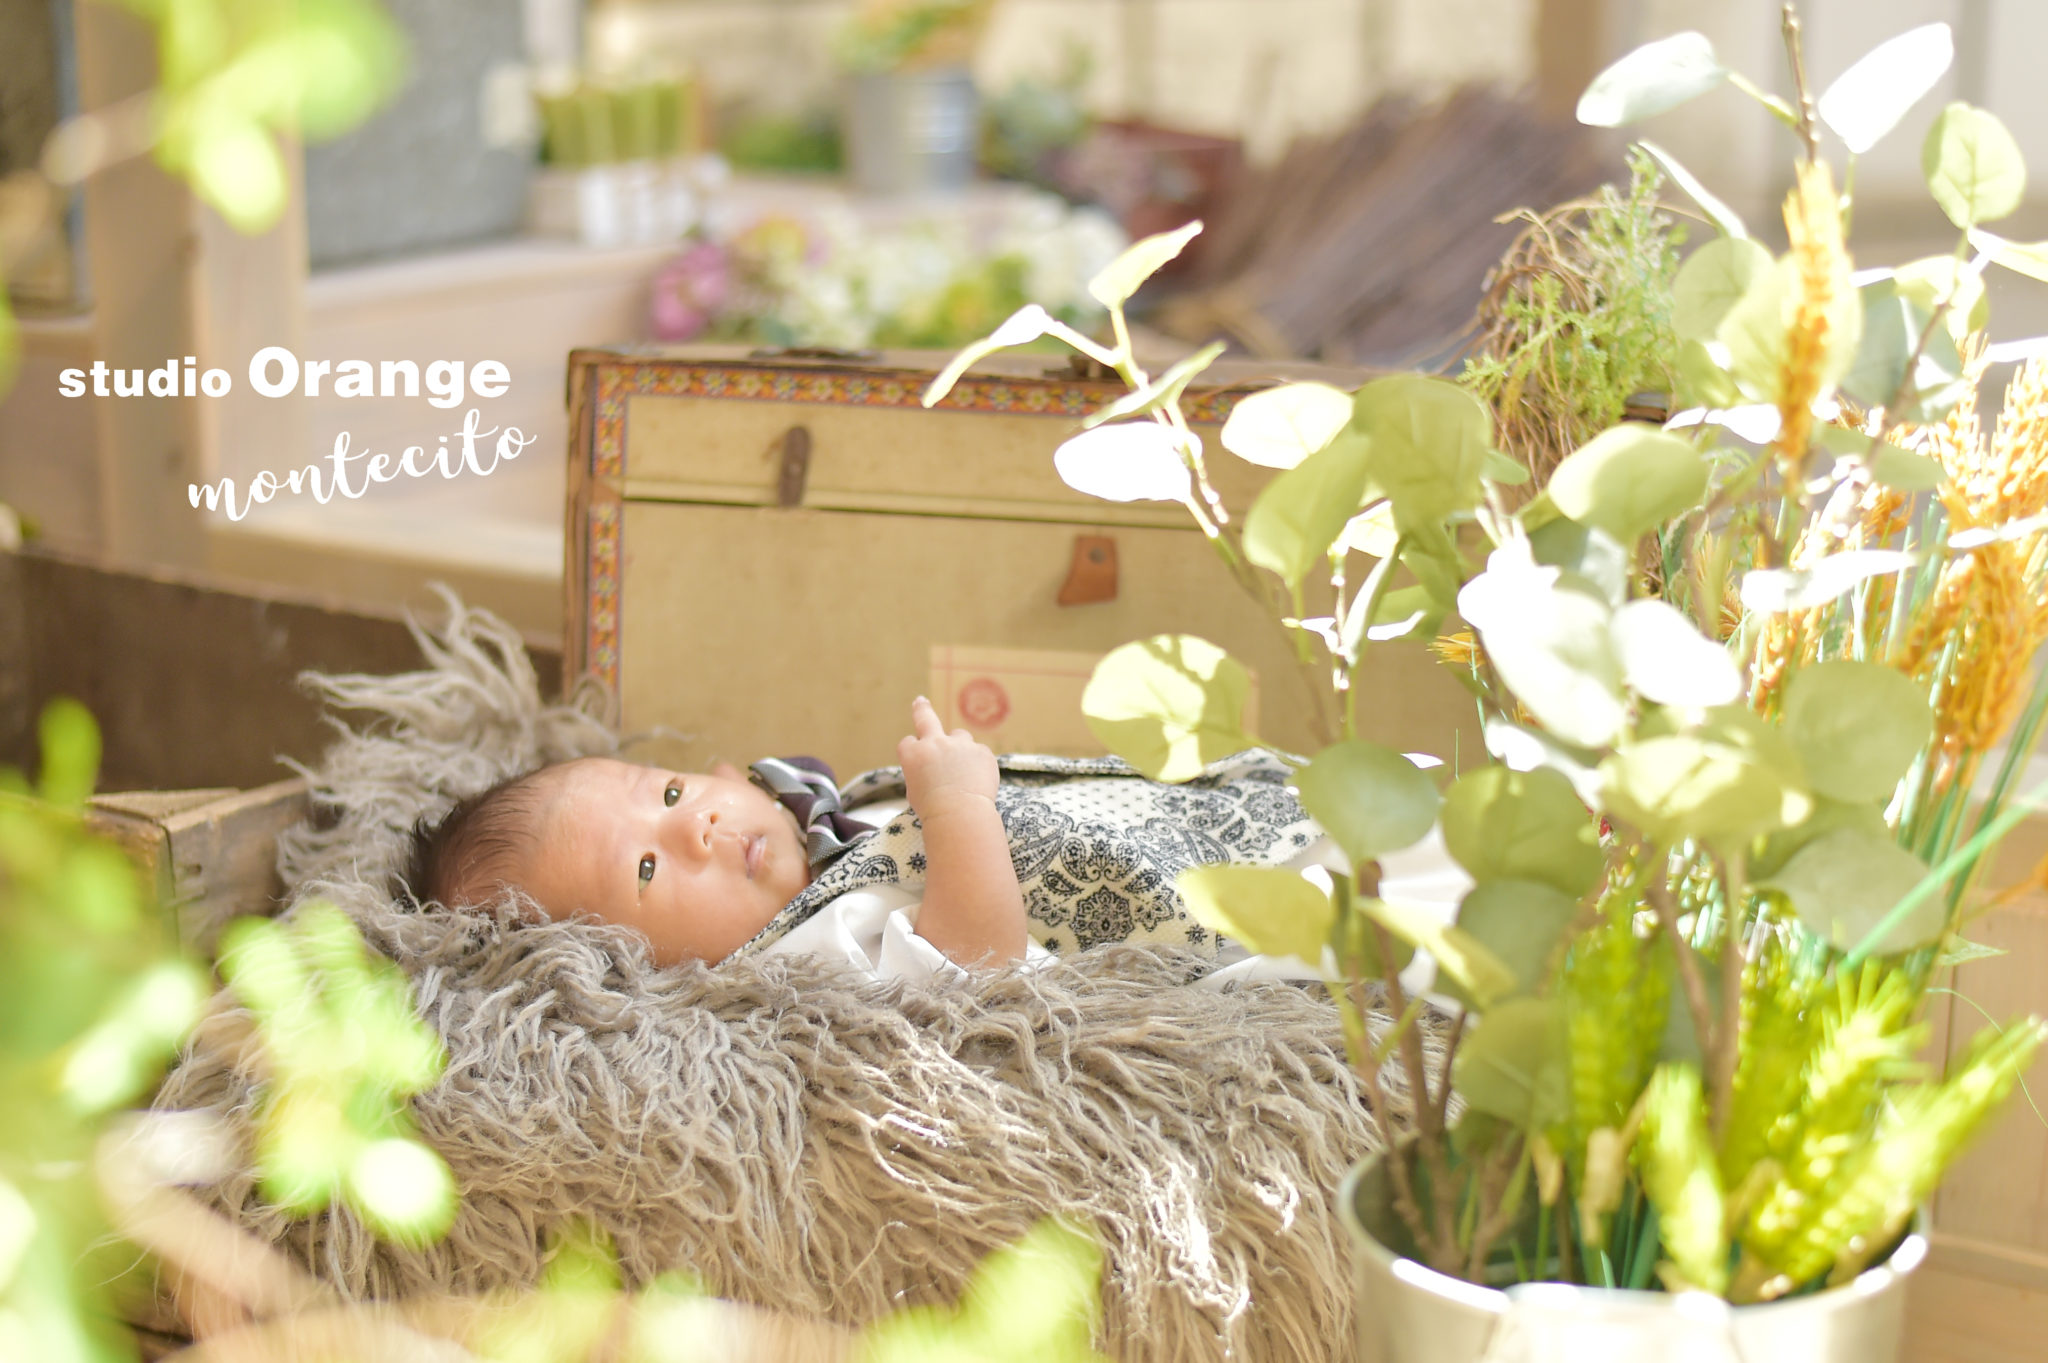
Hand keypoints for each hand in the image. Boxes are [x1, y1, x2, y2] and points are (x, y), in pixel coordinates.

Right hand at [898, 696, 997, 820]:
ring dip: (960, 747)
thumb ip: (922, 773)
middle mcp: (935, 743)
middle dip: (922, 708)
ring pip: (959, 736)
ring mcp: (960, 744)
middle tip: (920, 702)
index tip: (918, 760)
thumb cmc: (933, 810)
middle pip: (926, 717)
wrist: (960, 814)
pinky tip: (978, 780)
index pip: (908, 742)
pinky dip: (978, 763)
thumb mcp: (915, 792)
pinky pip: (979, 753)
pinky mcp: (982, 751)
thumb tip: (931, 771)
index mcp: (913, 754)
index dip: (913, 751)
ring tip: (964, 770)